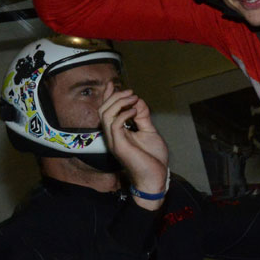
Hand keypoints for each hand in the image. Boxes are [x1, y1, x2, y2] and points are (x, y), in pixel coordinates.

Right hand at [98, 84, 168, 210]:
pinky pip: (115, 125)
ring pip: (105, 115)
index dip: (108, 96)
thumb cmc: (153, 159)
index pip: (108, 111)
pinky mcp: (119, 146)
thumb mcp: (149, 131)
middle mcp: (112, 136)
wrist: (156, 178)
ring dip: (119, 102)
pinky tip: (135, 111)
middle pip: (103, 110)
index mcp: (118, 133)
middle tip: (130, 92)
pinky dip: (124, 114)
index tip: (112, 82)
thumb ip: (142, 116)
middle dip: (114, 96)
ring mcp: (114, 141)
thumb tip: (138, 101)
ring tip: (133, 98)